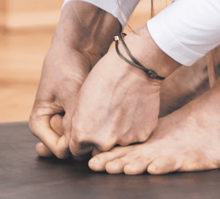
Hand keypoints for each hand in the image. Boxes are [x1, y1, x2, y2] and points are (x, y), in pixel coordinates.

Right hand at [29, 1, 119, 158]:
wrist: (80, 45)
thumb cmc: (68, 66)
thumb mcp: (70, 95)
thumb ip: (73, 123)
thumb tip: (78, 149)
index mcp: (39, 120)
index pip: (56, 148)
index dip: (72, 143)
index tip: (83, 127)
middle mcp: (52, 124)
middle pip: (68, 147)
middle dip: (82, 138)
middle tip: (93, 121)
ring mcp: (67, 120)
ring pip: (80, 140)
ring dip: (90, 131)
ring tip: (99, 116)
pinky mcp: (81, 115)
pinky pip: (89, 129)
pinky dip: (96, 126)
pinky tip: (105, 116)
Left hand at [67, 27, 178, 155]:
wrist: (133, 68)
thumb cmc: (103, 77)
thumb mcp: (80, 100)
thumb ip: (77, 123)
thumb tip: (77, 137)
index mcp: (83, 134)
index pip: (77, 150)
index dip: (81, 140)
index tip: (87, 130)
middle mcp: (102, 142)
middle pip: (98, 150)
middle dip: (99, 140)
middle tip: (106, 119)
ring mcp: (124, 141)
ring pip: (117, 144)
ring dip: (117, 134)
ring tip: (121, 111)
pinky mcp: (142, 136)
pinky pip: (134, 137)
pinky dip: (133, 128)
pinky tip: (133, 110)